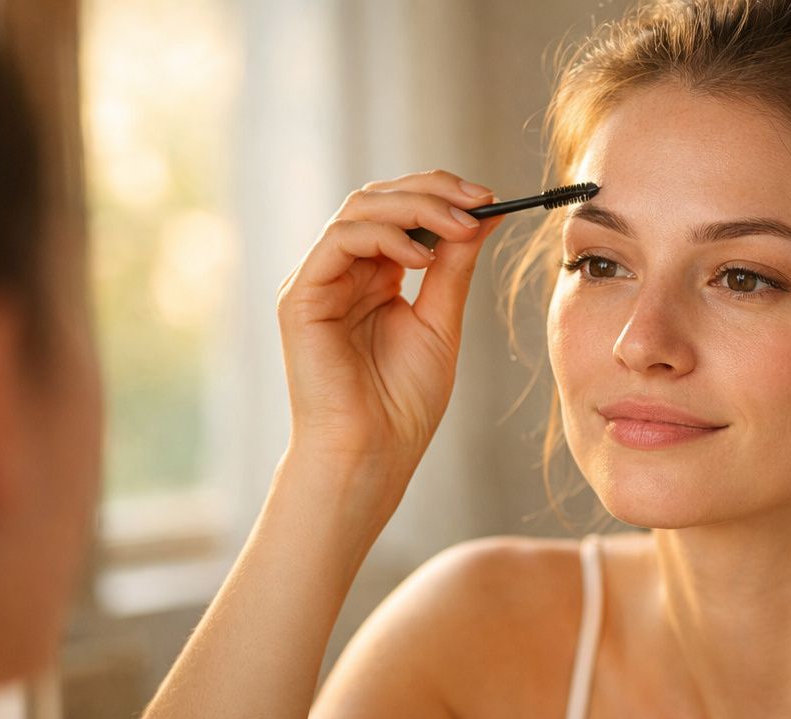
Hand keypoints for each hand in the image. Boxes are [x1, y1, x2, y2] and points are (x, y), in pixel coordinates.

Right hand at [275, 170, 502, 479]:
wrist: (372, 454)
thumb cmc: (402, 404)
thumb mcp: (439, 322)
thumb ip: (453, 268)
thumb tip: (483, 217)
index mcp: (373, 277)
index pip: (400, 212)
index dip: (441, 195)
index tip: (489, 198)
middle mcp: (342, 272)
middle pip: (378, 199)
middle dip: (433, 190)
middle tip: (479, 198)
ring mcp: (318, 281)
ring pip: (358, 210)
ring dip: (416, 207)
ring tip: (461, 225)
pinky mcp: (301, 297)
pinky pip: (339, 241)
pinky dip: (384, 238)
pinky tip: (420, 258)